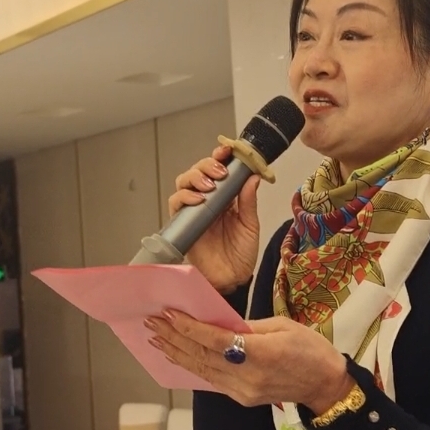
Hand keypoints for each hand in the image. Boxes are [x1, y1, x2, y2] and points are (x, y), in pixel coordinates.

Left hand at [146, 311, 353, 413]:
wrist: (326, 386)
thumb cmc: (310, 349)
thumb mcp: (283, 325)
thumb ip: (248, 326)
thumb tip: (219, 322)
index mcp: (261, 353)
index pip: (214, 340)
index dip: (189, 328)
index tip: (168, 314)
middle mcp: (247, 375)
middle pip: (201, 356)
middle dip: (174, 338)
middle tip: (152, 323)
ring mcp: (242, 391)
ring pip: (201, 371)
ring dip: (176, 353)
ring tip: (156, 338)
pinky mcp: (241, 398)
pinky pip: (210, 380)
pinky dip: (191, 366)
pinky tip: (177, 355)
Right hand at [167, 145, 261, 293]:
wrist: (231, 280)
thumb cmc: (241, 256)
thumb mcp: (250, 226)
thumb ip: (248, 202)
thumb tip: (252, 176)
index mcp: (226, 198)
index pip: (219, 170)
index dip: (221, 157)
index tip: (228, 149)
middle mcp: (208, 201)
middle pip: (198, 171)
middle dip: (207, 165)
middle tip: (220, 171)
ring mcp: (194, 210)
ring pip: (184, 182)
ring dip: (195, 177)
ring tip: (210, 185)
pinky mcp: (183, 222)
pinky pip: (176, 202)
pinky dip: (185, 196)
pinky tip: (198, 199)